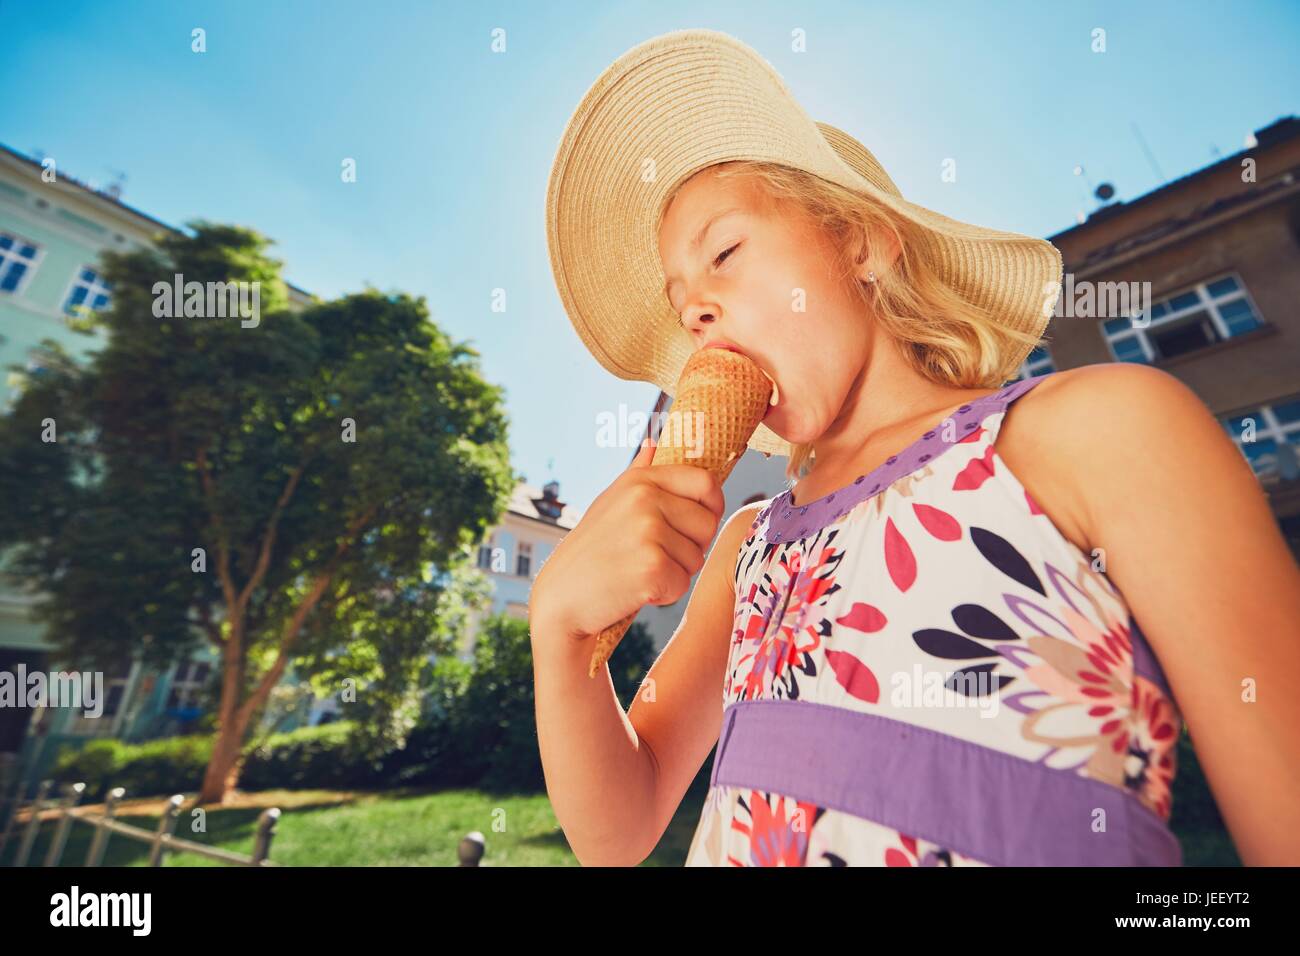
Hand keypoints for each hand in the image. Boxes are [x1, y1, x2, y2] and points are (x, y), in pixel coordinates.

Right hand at [530, 435, 725, 643]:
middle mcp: (645, 500)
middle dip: (691, 548)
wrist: (560, 596)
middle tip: (655, 556)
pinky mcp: (651, 567)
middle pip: (707, 524)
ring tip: (639, 571)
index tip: (696, 526)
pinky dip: (664, 594)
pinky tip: (635, 589)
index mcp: (640, 480)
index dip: (711, 508)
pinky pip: (682, 584)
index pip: (706, 483)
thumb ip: (639, 472)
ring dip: (675, 573)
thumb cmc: (590, 551)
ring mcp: (648, 531)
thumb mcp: (611, 502)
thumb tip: (654, 442)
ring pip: (696, 558)